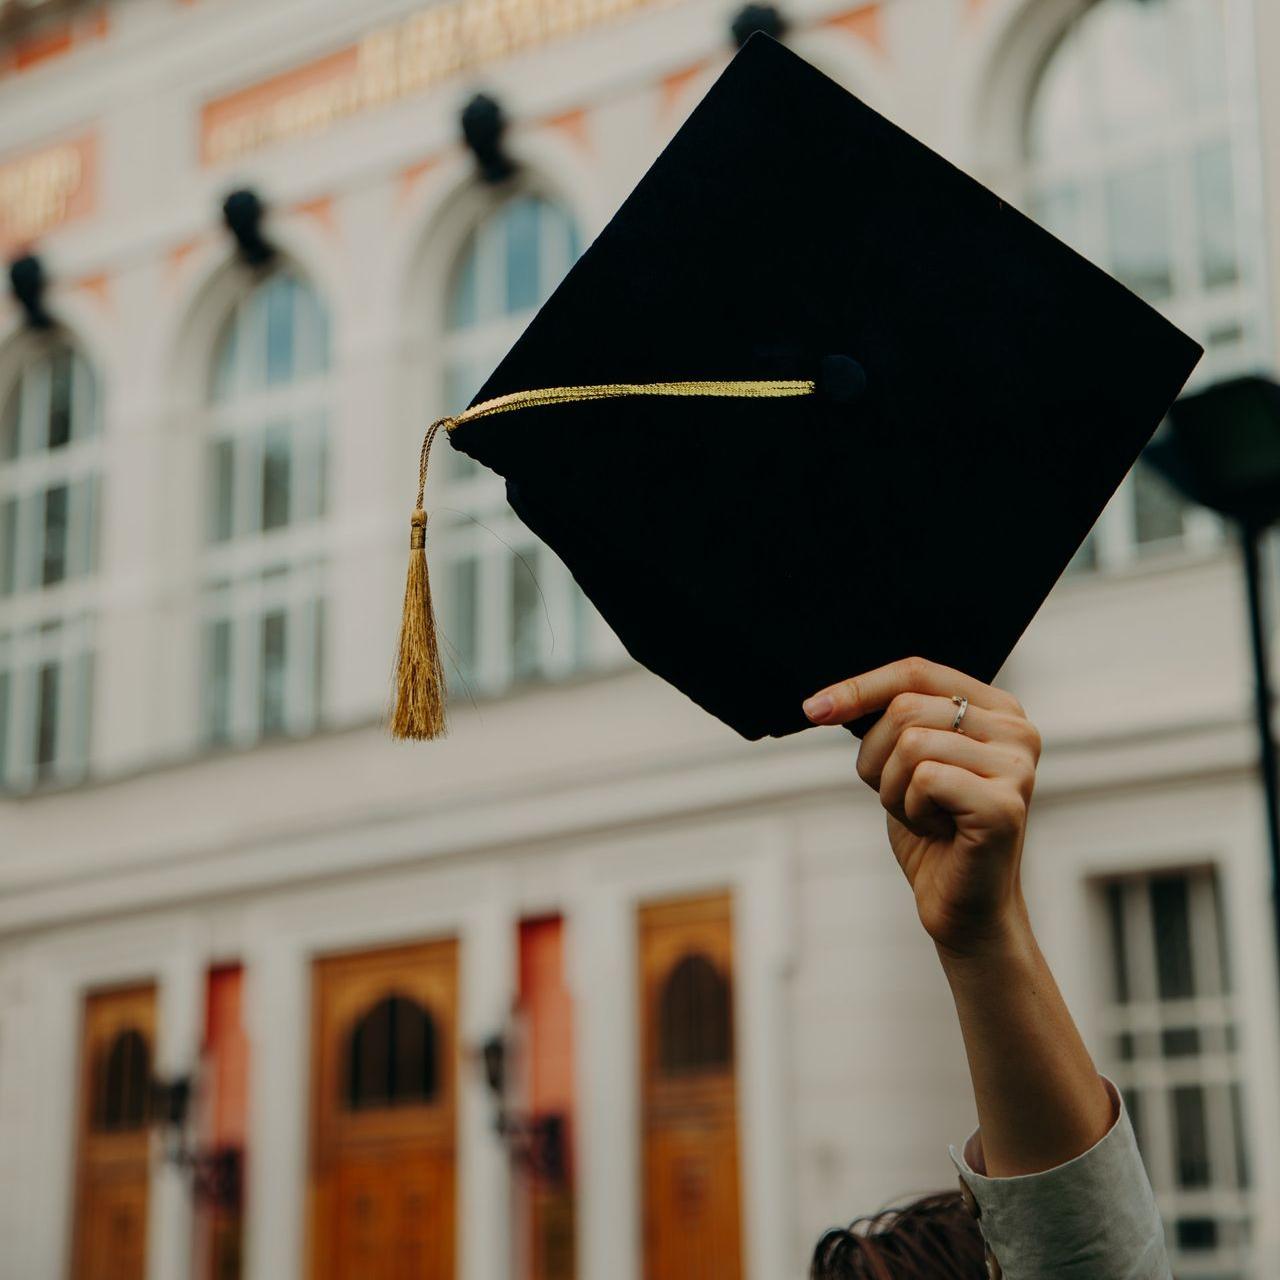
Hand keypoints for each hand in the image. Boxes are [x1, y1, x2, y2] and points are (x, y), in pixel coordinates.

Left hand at [803, 657, 1040, 958]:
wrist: (961, 904)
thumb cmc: (933, 831)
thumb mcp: (906, 761)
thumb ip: (891, 721)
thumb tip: (828, 699)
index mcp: (996, 708)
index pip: (916, 671)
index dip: (860, 687)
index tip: (813, 708)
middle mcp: (1017, 729)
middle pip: (907, 708)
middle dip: (877, 758)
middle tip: (900, 796)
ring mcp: (1016, 766)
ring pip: (910, 743)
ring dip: (894, 789)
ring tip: (925, 815)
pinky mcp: (1004, 805)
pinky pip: (924, 779)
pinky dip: (911, 810)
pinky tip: (940, 831)